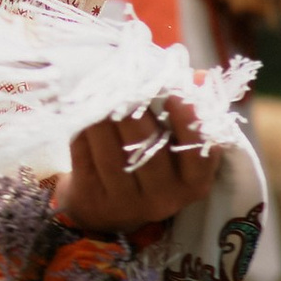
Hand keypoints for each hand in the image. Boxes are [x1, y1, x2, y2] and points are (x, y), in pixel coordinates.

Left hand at [55, 95, 225, 235]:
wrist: (107, 204)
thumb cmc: (150, 159)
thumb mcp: (175, 141)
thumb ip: (191, 109)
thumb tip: (198, 76)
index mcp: (192, 182)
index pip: (199, 154)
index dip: (188, 122)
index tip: (174, 94)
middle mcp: (164, 198)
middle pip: (148, 151)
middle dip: (133, 113)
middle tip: (122, 84)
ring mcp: (127, 203)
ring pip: (112, 155)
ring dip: (102, 120)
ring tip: (98, 94)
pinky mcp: (94, 200)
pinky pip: (86, 160)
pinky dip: (82, 133)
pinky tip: (82, 114)